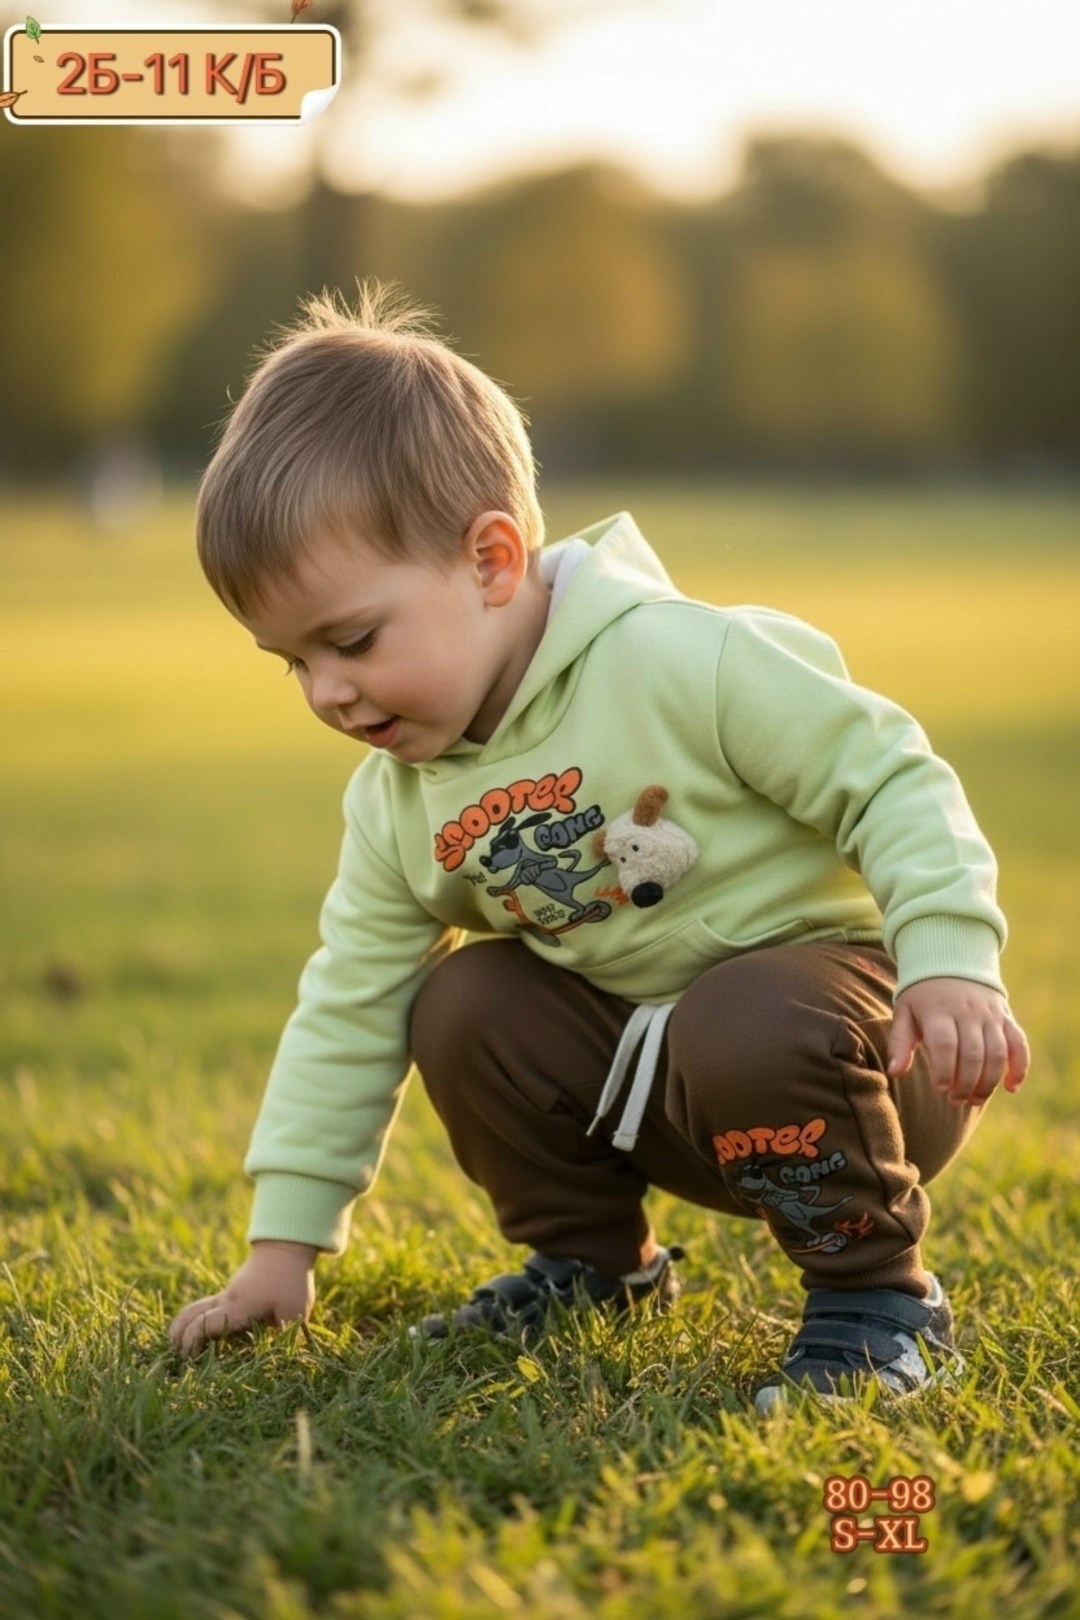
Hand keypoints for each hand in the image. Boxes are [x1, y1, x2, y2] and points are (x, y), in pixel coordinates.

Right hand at [168, 1240, 317, 1358]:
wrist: (287, 1245)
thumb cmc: (291, 1278)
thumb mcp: (295, 1309)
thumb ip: (286, 1336)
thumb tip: (282, 1360)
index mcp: (237, 1308)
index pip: (203, 1325)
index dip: (191, 1343)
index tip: (188, 1361)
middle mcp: (226, 1301)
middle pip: (189, 1315)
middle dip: (178, 1335)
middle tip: (176, 1355)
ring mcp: (227, 1294)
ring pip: (195, 1308)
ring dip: (184, 1325)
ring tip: (181, 1346)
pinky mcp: (233, 1291)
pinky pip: (207, 1306)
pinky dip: (198, 1319)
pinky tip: (206, 1334)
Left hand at [888, 977, 1029, 1104]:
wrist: (951, 962)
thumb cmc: (922, 997)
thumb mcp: (904, 1013)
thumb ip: (899, 1043)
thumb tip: (894, 1073)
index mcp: (938, 1010)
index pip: (945, 1045)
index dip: (944, 1071)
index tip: (940, 1090)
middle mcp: (967, 1012)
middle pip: (972, 1054)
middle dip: (965, 1083)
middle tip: (955, 1101)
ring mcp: (990, 1014)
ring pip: (997, 1053)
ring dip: (989, 1082)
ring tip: (975, 1099)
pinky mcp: (1006, 1018)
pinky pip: (1019, 1044)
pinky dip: (1020, 1067)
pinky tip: (1011, 1088)